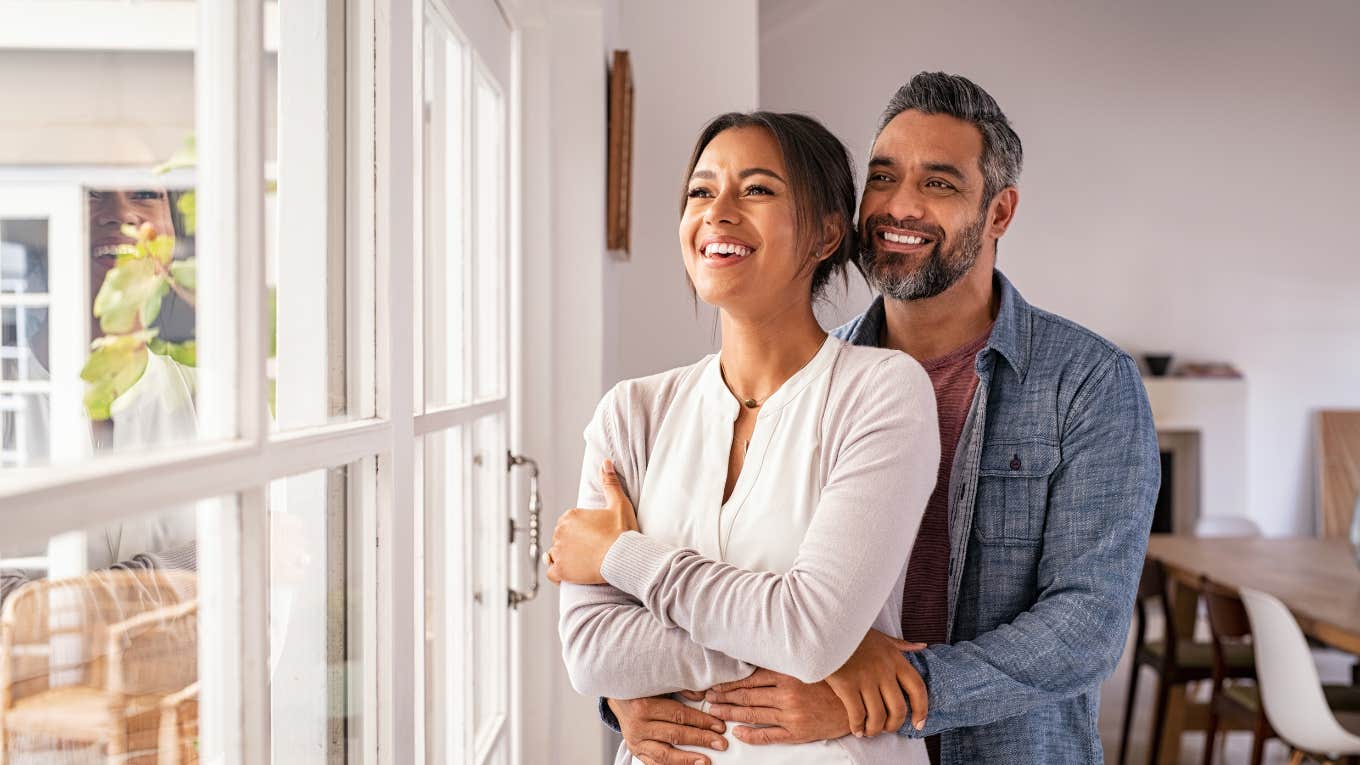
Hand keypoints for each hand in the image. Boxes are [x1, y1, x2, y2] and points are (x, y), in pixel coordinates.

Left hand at [546, 460, 639, 584]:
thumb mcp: (618, 504)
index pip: (569, 523)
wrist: (623, 557)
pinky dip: (558, 573)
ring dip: (566, 557)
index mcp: (570, 516)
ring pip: (556, 554)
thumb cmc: (622, 532)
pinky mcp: (560, 571)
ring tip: (583, 561)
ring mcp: (558, 552)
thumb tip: (605, 463)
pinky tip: (570, 572)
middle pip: (562, 537)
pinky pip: (552, 572)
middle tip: (591, 549)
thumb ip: (609, 483)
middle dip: (573, 542)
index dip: (581, 530)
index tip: (594, 535)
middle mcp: (559, 532)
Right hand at [608, 695, 726, 764]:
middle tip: (720, 743)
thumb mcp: (660, 685)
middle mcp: (639, 725)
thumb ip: (682, 689)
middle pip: (675, 735)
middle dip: (701, 739)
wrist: (619, 700)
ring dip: (687, 759)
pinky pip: (654, 764)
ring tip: (705, 762)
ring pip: (664, 754)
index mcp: (645, 705)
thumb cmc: (643, 691)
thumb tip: (705, 695)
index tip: (719, 726)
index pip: (679, 715)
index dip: (701, 721)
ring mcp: (636, 741)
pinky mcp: (635, 751)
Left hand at [701, 668, 850, 745]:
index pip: (750, 679)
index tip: (715, 684)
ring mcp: (791, 716)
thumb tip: (757, 659)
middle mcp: (787, 695)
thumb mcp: (808, 667)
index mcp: (788, 675)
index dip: (729, 683)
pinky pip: (768, 735)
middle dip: (724, 697)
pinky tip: (738, 733)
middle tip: (707, 697)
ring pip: (753, 714)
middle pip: (747, 696)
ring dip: (731, 713)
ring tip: (715, 711)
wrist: (857, 705)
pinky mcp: (797, 732)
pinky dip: (750, 735)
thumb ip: (785, 664)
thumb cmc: (832, 682)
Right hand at [824, 629, 927, 736]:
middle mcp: (884, 670)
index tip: (919, 723)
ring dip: (875, 729)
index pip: (918, 688)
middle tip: (886, 729)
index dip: (922, 710)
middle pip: (899, 708)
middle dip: (894, 725)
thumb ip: (901, 645)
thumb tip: (923, 647)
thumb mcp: (881, 636)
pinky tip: (856, 729)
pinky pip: (857, 715)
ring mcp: (865, 678)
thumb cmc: (853, 633)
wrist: (826, 628)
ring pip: (878, 716)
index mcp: (895, 659)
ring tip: (869, 731)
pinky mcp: (846, 685)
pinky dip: (857, 726)